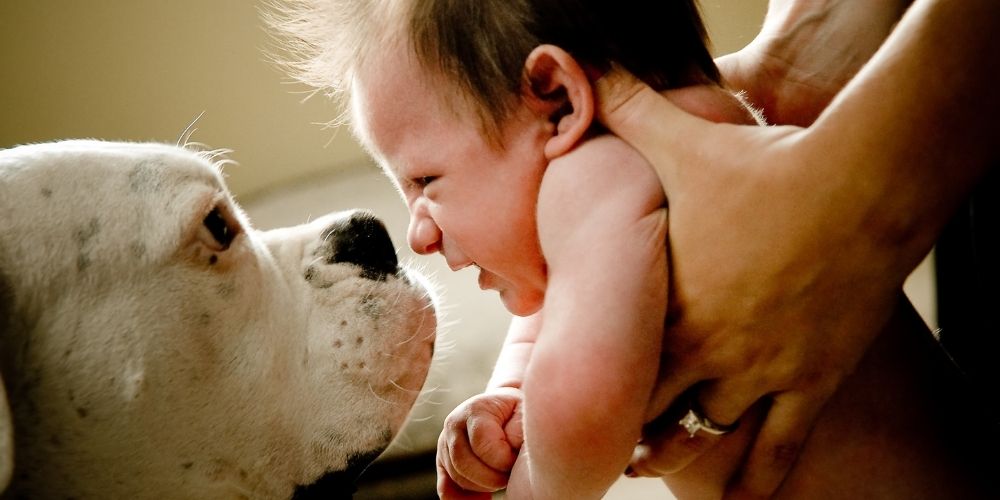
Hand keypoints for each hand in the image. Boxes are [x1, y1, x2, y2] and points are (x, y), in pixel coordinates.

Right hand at [436, 387, 523, 498]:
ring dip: (482, 485)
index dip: (503, 460)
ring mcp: (445, 443)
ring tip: (502, 477)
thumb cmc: (519, 414)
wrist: (506, 410)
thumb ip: (518, 429)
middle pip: (463, 463)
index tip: (515, 460)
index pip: (482, 444)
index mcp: (475, 410)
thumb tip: (508, 448)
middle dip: (491, 477)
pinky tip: (483, 498)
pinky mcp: (443, 461)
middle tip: (509, 474)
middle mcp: (454, 424)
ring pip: (457, 477)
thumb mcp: (524, 414)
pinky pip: (446, 489)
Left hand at [596, 0, 999, 491]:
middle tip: (595, 444)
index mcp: (670, 303)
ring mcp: (764, 373)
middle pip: (652, 412)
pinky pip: (784, 449)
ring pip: (709, 437)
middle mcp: (711, 351)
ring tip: (648, 463)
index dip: (581, 385)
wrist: (860, 184)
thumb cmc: (763, 164)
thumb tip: (575, 68)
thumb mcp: (682, 138)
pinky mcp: (814, 381)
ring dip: (675, 453)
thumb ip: (623, 108)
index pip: (610, 363)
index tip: (557, 403)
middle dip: (622, 429)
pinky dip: (760, 481)